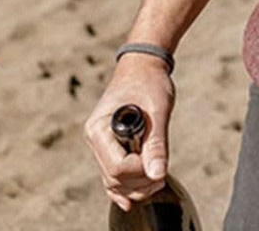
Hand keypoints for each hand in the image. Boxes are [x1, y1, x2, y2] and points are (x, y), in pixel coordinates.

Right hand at [83, 54, 175, 212]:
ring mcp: (101, 144)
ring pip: (114, 181)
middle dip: (139, 182)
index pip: (116, 167)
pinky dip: (127, 185)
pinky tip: (137, 194)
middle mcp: (96, 139)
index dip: (139, 170)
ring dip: (135, 186)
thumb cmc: (149, 81)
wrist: (144, 64)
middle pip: (114, 178)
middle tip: (162, 176)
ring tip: (158, 179)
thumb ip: (157, 143)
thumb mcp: (157, 109)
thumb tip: (157, 174)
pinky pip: (114, 174)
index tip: (158, 161)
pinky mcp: (111, 146)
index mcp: (99, 128)